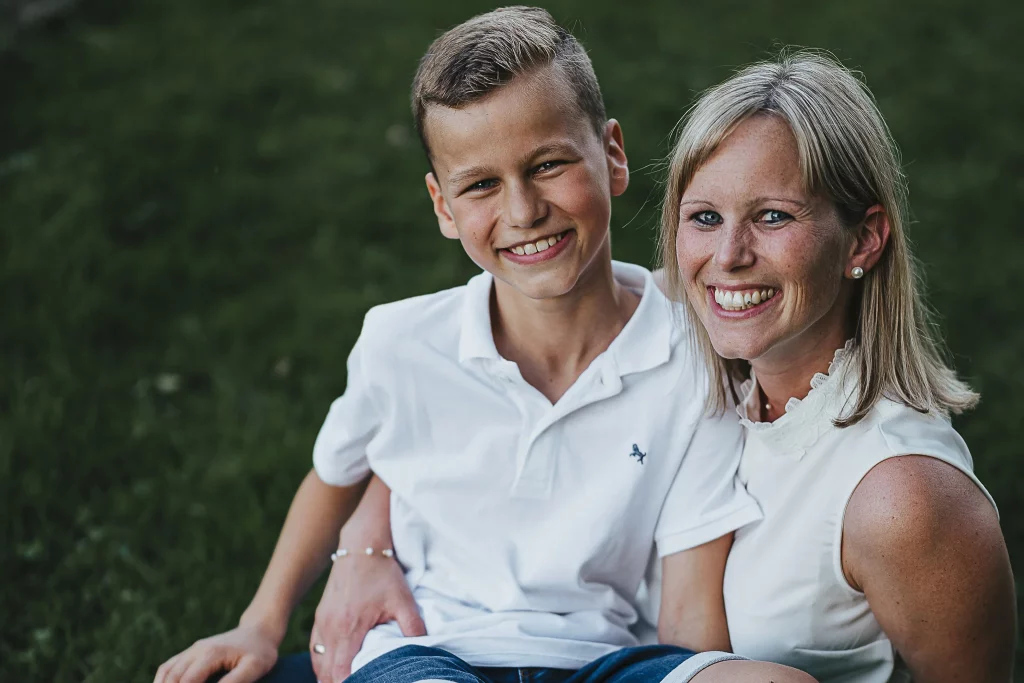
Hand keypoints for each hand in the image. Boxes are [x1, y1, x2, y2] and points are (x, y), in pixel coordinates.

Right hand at [154, 625, 277, 682]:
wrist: (258, 632)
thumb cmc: (259, 651)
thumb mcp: (254, 667)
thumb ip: (234, 682)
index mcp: (211, 653)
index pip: (188, 681)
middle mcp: (197, 649)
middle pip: (174, 677)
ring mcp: (193, 649)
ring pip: (168, 670)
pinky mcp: (192, 652)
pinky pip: (170, 666)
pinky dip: (163, 679)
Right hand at [310, 553, 424, 682]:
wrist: (361, 547)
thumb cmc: (382, 574)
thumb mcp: (403, 600)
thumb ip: (413, 627)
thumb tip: (423, 648)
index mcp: (348, 628)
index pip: (339, 671)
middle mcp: (329, 628)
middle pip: (326, 673)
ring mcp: (321, 623)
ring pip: (318, 663)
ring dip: (329, 676)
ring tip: (345, 682)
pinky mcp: (319, 617)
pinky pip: (315, 650)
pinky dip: (322, 663)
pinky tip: (333, 669)